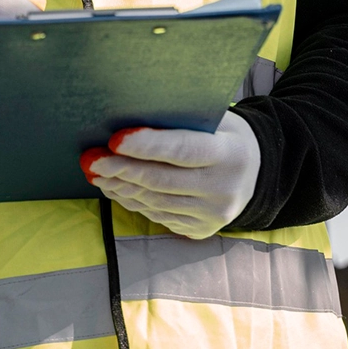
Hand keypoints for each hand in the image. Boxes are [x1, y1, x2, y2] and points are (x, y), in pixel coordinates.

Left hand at [81, 110, 260, 239]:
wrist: (257, 171)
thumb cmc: (225, 134)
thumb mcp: (215, 120)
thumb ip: (182, 121)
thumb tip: (130, 117)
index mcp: (229, 153)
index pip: (182, 150)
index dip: (146, 146)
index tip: (114, 139)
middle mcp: (222, 188)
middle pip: (160, 180)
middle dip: (120, 169)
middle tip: (90, 158)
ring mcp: (212, 215)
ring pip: (154, 202)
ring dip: (120, 187)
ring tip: (96, 172)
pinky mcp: (201, 231)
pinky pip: (158, 215)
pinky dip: (133, 201)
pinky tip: (116, 187)